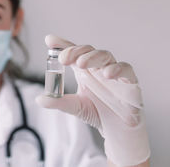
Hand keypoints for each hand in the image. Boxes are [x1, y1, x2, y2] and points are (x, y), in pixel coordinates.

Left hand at [36, 35, 149, 165]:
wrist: (117, 130)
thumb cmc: (97, 112)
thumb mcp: (74, 107)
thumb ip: (58, 102)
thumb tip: (39, 99)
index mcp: (83, 70)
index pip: (73, 52)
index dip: (62, 44)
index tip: (49, 39)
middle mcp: (97, 67)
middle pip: (88, 50)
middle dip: (75, 51)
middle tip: (64, 58)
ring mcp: (113, 72)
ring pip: (105, 55)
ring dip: (93, 57)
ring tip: (81, 64)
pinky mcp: (129, 81)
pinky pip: (126, 69)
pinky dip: (117, 69)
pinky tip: (107, 74)